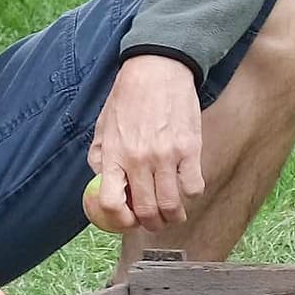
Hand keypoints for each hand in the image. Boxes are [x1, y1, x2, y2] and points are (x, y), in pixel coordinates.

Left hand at [89, 54, 207, 230]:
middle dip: (150, 224)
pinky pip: (194, 187)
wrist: (157, 70)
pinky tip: (185, 185)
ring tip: (173, 212)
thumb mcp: (103, 126)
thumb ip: (100, 156)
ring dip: (173, 216)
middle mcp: (138, 160)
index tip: (128, 220)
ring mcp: (165, 156)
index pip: (111, 203)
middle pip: (146, 212)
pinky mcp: (190, 150)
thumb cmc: (128, 98)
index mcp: (113, 155)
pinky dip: (190, 193)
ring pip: (172, 206)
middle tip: (154, 220)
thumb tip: (101, 183)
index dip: (120, 221)